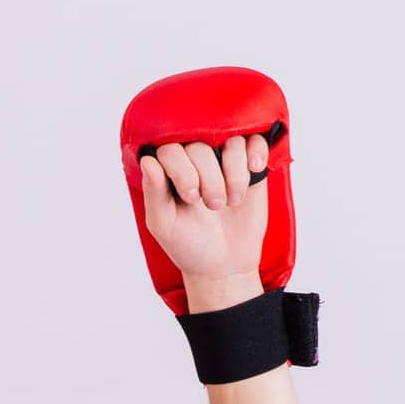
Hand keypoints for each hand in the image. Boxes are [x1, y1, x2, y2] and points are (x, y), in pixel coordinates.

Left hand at [136, 132, 269, 285]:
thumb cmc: (188, 244)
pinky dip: (256, 151)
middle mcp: (194, 158)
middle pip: (201, 144)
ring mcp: (224, 158)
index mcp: (169, 170)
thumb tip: (148, 160)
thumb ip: (154, 193)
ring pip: (231, 140)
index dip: (182, 169)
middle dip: (210, 177)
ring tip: (233, 201)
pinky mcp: (249, 163)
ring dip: (235, 171)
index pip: (171, 148)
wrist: (224, 264)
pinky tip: (255, 170)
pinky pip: (255, 139)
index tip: (191, 198)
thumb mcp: (164, 225)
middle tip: (213, 206)